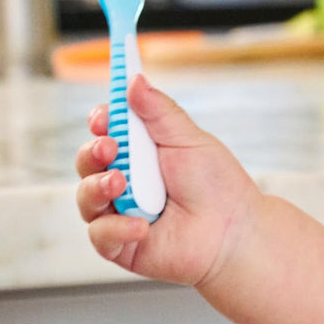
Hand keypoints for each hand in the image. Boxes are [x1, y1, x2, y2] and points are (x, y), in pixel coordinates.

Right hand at [75, 74, 261, 286]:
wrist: (237, 230)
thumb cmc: (217, 185)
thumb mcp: (189, 140)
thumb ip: (159, 112)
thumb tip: (133, 79)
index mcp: (139, 152)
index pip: (104, 132)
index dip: (99, 122)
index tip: (103, 116)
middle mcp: (125, 181)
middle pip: (88, 162)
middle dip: (92, 152)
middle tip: (110, 147)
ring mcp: (120, 213)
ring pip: (86, 197)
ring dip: (98, 187)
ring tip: (121, 183)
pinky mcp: (122, 244)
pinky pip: (100, 235)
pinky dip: (116, 228)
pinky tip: (141, 225)